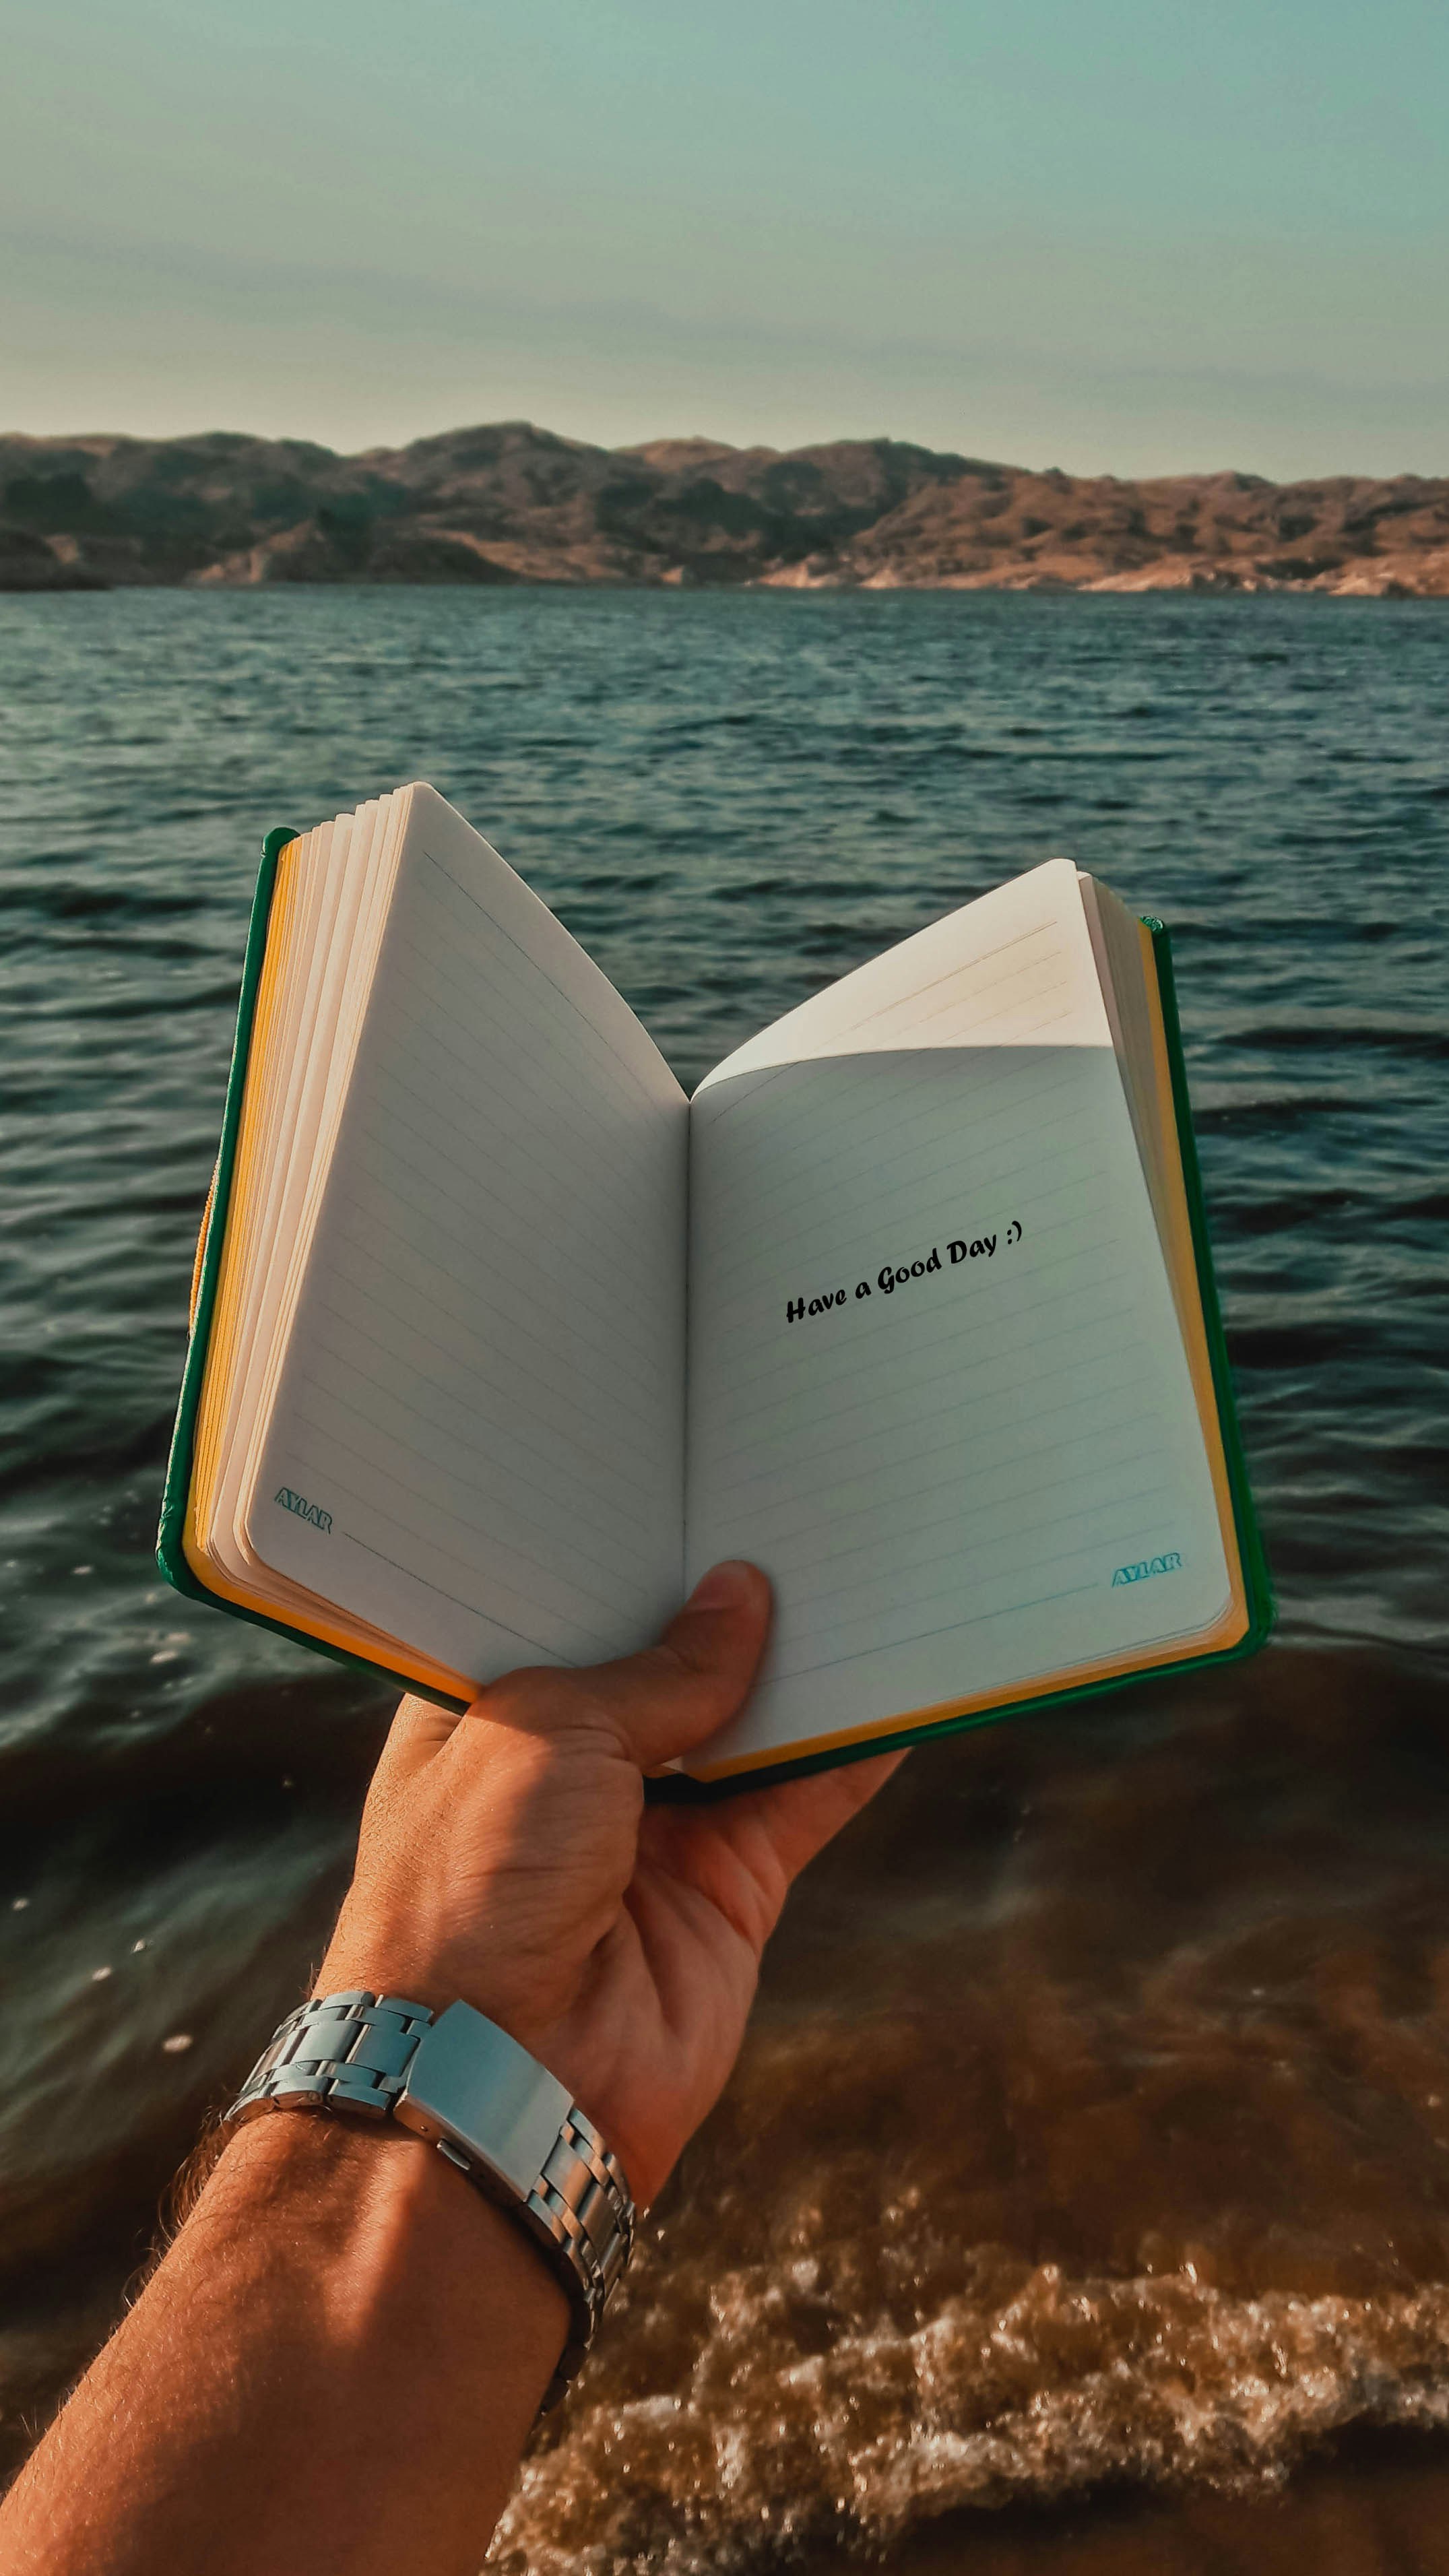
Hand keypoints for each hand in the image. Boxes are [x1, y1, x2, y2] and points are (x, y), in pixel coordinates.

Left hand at [318, 1562, 901, 2204]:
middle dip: (719, 1599)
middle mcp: (567, 1769)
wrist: (497, 2080)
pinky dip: (854, 1748)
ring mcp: (652, 1832)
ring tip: (860, 1565)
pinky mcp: (728, 1893)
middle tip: (787, 1499)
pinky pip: (804, 1801)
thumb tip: (742, 1595)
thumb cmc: (473, 1885)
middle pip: (663, 1664)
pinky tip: (901, 1681)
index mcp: (484, 1715)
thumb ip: (657, 1669)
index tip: (686, 1476)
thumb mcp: (548, 1728)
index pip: (561, 1614)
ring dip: (799, 1664)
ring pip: (746, 1726)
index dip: (621, 1557)